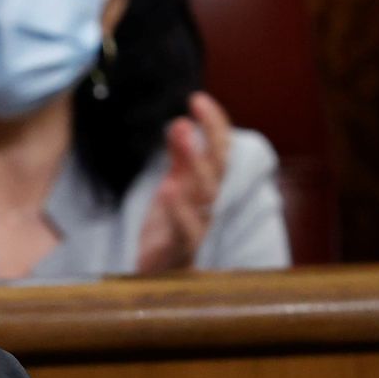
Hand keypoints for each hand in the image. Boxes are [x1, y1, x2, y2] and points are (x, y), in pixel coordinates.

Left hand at [135, 91, 231, 272]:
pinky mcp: (177, 252)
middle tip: (188, 115)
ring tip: (181, 135)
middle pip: (214, 172)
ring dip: (194, 166)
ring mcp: (194, 230)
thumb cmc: (169, 231)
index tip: (198, 98)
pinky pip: (183, 231)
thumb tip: (181, 123)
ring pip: (203, 198)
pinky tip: (168, 189)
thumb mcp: (172, 188)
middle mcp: (206, 207)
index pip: (218, 153)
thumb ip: (178, 159)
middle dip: (207, 141)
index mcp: (205, 190)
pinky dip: (178, 209)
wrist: (160, 279)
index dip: (214, 126)